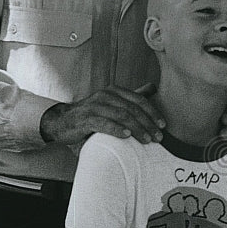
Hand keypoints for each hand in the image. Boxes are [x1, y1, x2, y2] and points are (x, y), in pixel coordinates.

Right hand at [40, 82, 164, 145]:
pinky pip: (104, 123)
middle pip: (133, 108)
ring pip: (121, 115)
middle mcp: (105, 95)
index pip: (139, 99)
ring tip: (147, 140)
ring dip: (137, 128)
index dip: (153, 112)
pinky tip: (127, 136)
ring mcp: (95, 106)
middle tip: (158, 137)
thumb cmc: (92, 115)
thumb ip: (131, 98)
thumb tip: (153, 87)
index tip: (163, 126)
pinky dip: (117, 129)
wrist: (63, 122)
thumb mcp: (112, 104)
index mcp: (114, 91)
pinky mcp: (86, 119)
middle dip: (148, 123)